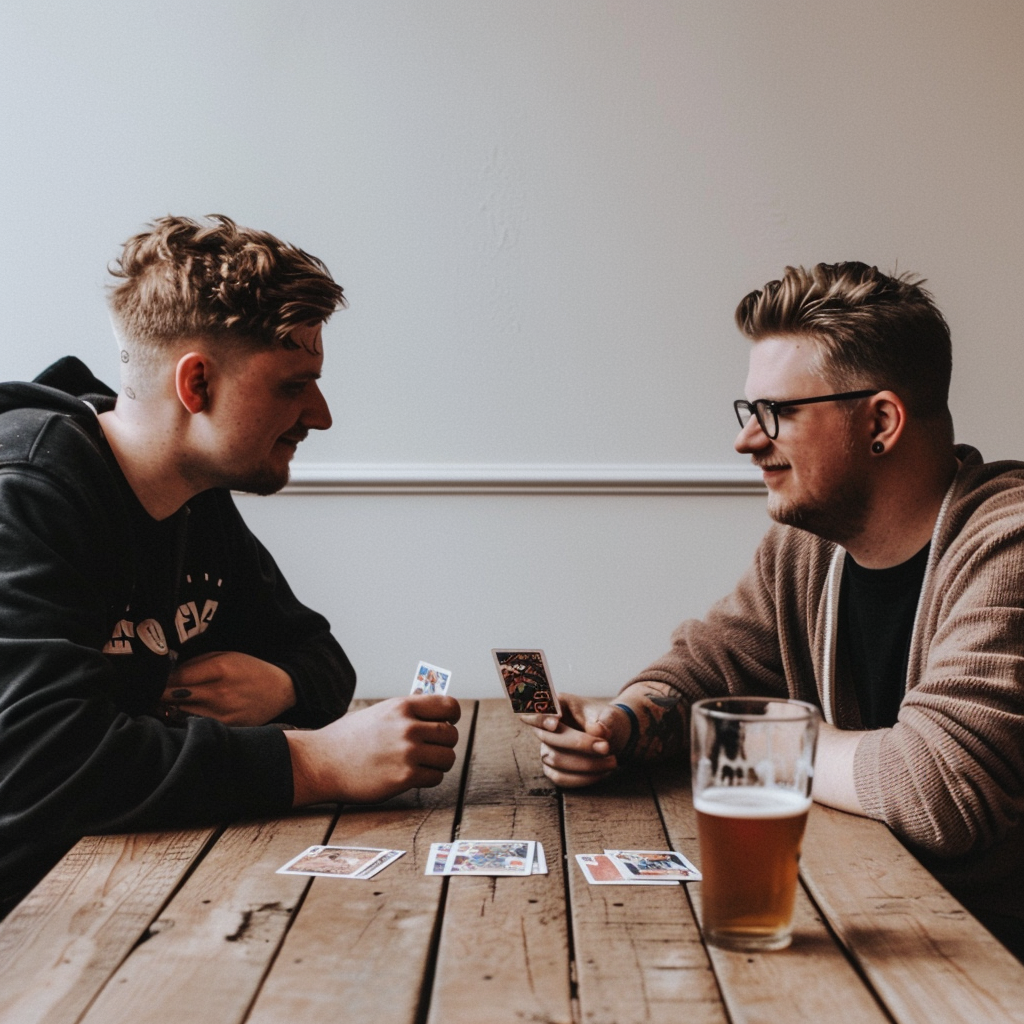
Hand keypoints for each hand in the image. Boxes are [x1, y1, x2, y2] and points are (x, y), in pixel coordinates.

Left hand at [160, 651, 296, 726]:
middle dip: (158, 696)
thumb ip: (196, 663)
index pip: (176, 678)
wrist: (280, 689)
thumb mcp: (225, 656)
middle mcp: (220, 693)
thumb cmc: (250, 669)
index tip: (150, 681)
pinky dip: (184, 722)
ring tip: (160, 706)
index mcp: (220, 669)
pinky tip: (180, 716)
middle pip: (174, 698)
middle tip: (148, 694)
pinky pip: (196, 726)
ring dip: (168, 710)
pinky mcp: (227, 728)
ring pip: (181, 715)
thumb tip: (166, 673)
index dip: (159, 681)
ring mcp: (223, 713)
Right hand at [286, 695, 461, 804]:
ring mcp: (407, 753)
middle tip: (431, 749)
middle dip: (444, 743)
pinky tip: (413, 776)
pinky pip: (435, 777)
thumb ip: (407, 712)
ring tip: (423, 764)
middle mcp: (408, 727)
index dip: (452, 716)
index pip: (448, 705)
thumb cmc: (349, 737)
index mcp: (403, 706)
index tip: (448, 723)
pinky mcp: (404, 777)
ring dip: (439, 763)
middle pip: (451, 735)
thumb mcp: (379, 713)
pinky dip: (428, 778)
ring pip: (447, 758)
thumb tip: (435, 712)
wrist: (322, 762)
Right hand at [521, 693, 631, 787]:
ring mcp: (547, 747)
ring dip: (585, 764)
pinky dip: (582, 778)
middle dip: (580, 744)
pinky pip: (560, 777)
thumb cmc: (606, 721)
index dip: (539, 718)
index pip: (535, 709)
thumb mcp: (610, 716)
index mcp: (557, 705)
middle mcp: (546, 726)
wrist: (612, 736)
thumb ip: (604, 721)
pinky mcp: (552, 767)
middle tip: (606, 747)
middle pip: (550, 738)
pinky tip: (601, 773)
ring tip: (611, 761)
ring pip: (555, 759)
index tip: (554, 724)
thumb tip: (597, 730)